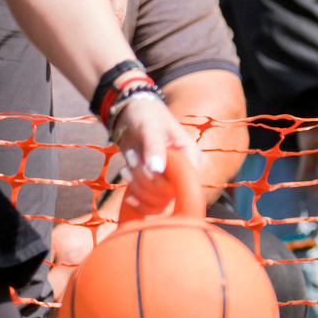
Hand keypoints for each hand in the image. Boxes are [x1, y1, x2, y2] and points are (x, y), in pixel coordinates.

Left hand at [112, 93, 203, 218]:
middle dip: (145, 179)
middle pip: (169, 192)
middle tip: (131, 156)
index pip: (187, 180)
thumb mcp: (150, 127)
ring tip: (127, 164)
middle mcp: (182, 170)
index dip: (165, 180)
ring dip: (138, 185)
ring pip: (158, 199)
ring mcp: (168, 178)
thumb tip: (156, 170)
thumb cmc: (146, 114)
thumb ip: (154, 147)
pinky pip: (151, 203)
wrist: (130, 113)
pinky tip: (128, 194)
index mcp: (190, 154)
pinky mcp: (154, 184)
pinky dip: (138, 199)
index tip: (147, 167)